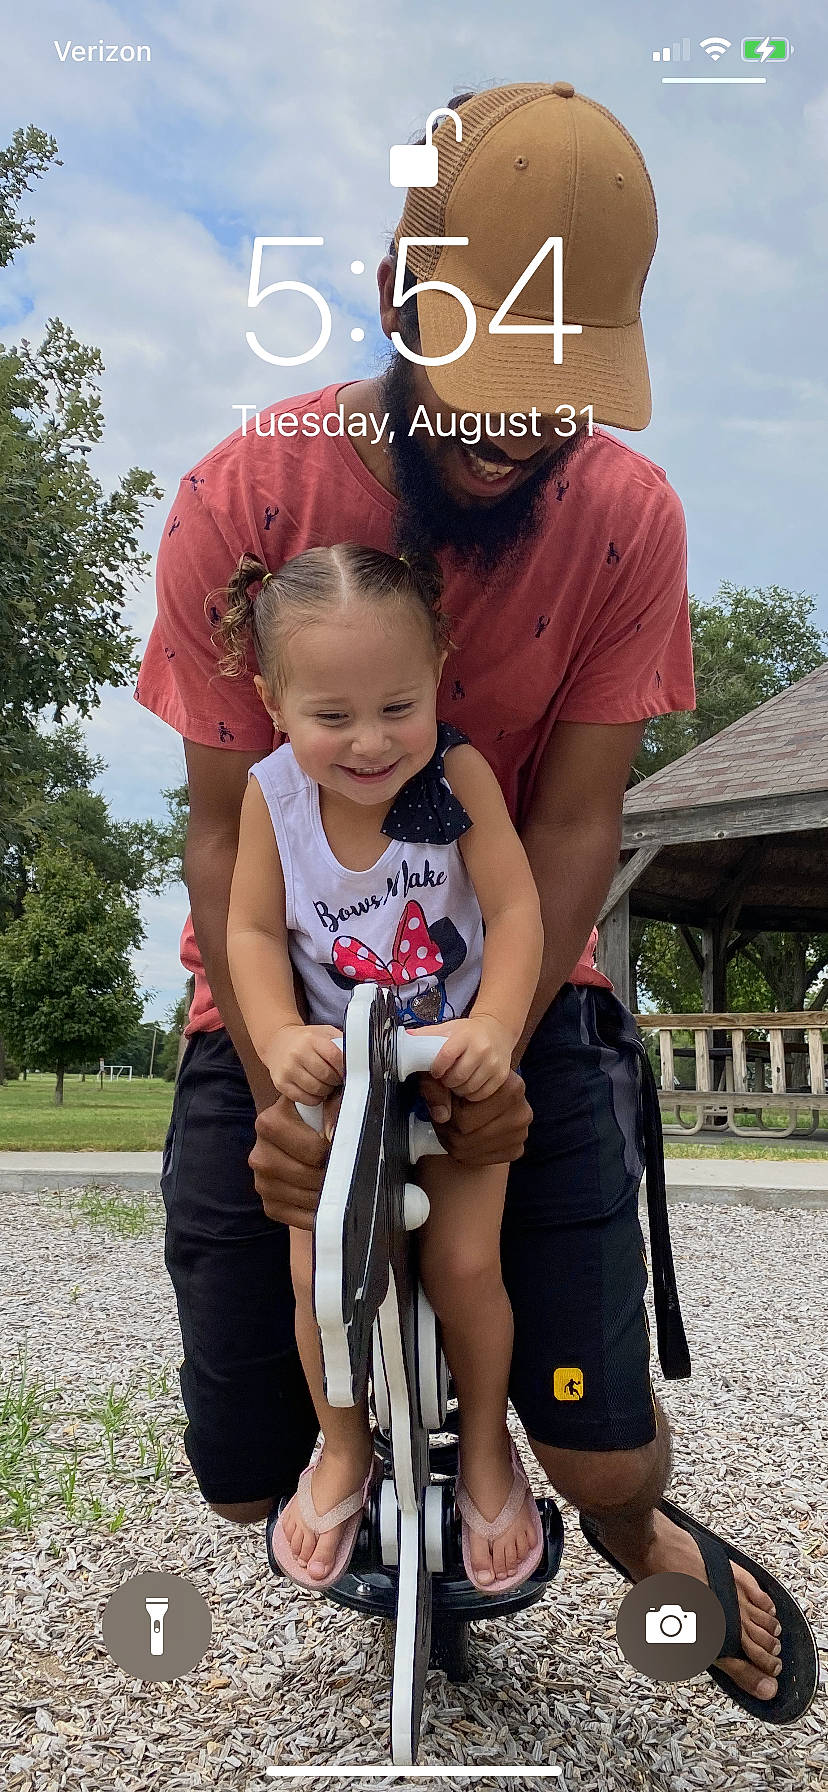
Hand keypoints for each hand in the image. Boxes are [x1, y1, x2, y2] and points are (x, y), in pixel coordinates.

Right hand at [249, 1087, 342, 1227]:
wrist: (299, 1133)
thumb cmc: (317, 1116)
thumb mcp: (326, 1100)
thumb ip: (334, 1107)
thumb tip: (334, 1133)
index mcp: (269, 1122)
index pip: (314, 1149)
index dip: (335, 1150)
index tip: (341, 1144)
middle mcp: (259, 1154)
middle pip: (309, 1176)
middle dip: (332, 1174)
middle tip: (343, 1166)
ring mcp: (262, 1182)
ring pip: (308, 1198)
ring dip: (329, 1194)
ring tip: (337, 1180)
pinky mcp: (270, 1205)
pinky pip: (301, 1219)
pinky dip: (320, 1214)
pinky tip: (327, 1199)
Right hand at [264, 1023, 343, 1103]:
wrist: (277, 1043)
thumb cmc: (305, 1040)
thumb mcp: (323, 1033)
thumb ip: (340, 1042)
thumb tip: (357, 1057)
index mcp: (311, 1039)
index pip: (335, 1057)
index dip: (343, 1068)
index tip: (344, 1070)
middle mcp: (297, 1053)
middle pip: (327, 1076)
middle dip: (335, 1080)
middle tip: (335, 1078)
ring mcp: (288, 1069)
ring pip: (316, 1090)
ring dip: (326, 1090)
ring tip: (325, 1084)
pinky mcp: (281, 1083)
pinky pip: (305, 1099)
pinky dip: (314, 1098)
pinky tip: (315, 1090)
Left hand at [408, 1014, 513, 1099]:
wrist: (497, 1030)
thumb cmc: (468, 1032)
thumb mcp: (448, 1028)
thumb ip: (427, 1034)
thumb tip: (406, 1038)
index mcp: (465, 1036)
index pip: (446, 1056)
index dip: (437, 1068)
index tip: (436, 1071)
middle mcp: (481, 1049)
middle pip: (457, 1077)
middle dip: (446, 1081)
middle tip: (446, 1077)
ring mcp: (493, 1063)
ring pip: (468, 1088)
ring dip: (458, 1089)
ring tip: (457, 1080)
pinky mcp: (501, 1075)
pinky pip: (480, 1094)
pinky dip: (471, 1093)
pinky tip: (468, 1084)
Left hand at [416, 1067, 531, 1165]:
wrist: (489, 1096)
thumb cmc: (467, 1083)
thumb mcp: (447, 1077)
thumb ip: (436, 1088)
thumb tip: (440, 1115)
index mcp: (512, 1087)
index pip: (464, 1116)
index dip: (448, 1110)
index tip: (449, 1101)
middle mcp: (522, 1112)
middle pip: (465, 1134)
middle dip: (447, 1128)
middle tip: (444, 1118)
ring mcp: (521, 1134)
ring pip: (467, 1150)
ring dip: (451, 1141)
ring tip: (451, 1126)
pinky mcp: (516, 1150)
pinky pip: (478, 1161)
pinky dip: (465, 1152)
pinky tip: (465, 1137)